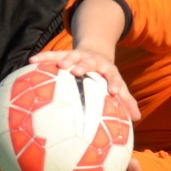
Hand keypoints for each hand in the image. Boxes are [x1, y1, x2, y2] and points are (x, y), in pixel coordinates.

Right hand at [27, 48, 141, 120]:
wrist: (96, 52)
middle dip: (84, 65)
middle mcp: (93, 61)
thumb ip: (126, 100)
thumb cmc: (106, 77)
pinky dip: (43, 57)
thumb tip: (138, 118)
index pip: (112, 77)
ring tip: (58, 66)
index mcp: (108, 70)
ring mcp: (79, 55)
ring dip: (65, 59)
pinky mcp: (65, 52)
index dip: (113, 84)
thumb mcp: (117, 85)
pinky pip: (53, 55)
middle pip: (90, 62)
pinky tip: (31, 62)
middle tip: (78, 72)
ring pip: (71, 55)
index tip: (112, 93)